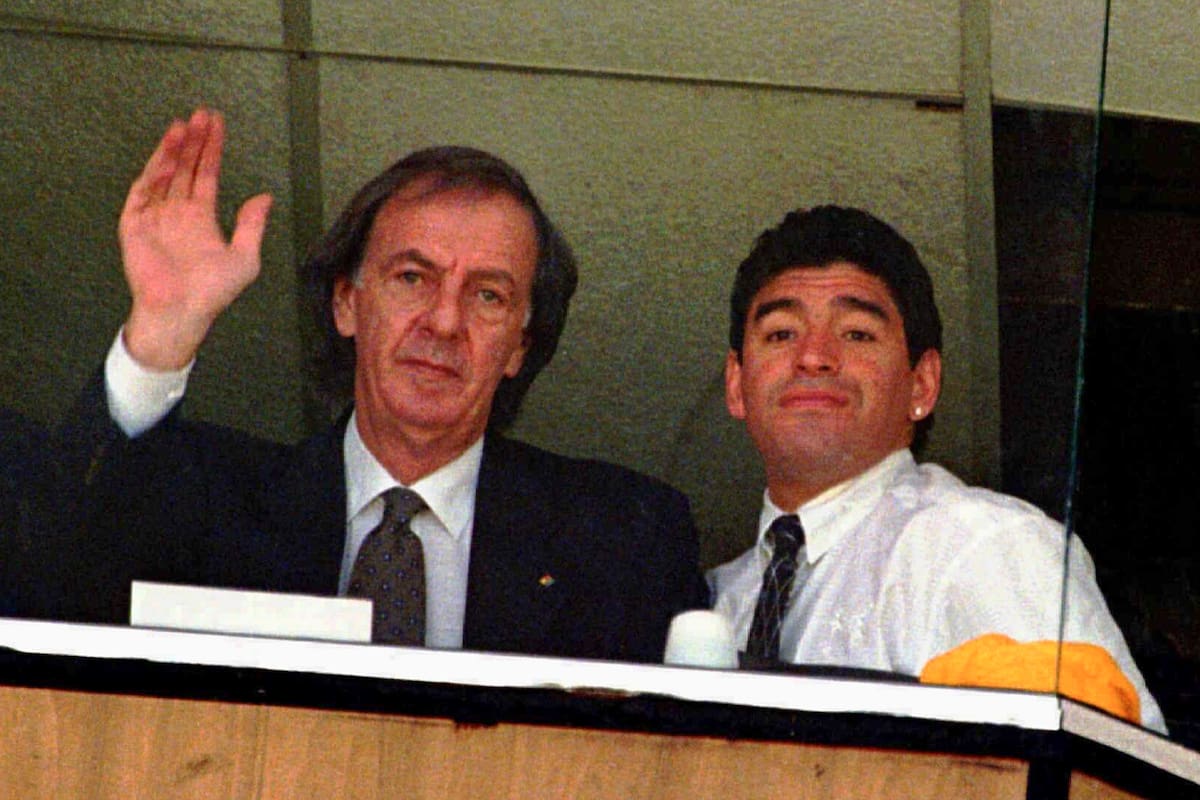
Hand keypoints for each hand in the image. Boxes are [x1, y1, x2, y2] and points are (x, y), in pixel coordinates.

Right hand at [119, 107, 271, 369]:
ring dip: (173, 149)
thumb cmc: (212, 293)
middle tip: (201, 114)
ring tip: (184, 125)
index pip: (206, 175)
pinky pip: (144, 192)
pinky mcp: (135, 224)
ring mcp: (156, 217)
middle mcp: (178, 213)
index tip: (216, 125)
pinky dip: (155, 172)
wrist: (182, 313)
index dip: (211, 150)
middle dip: (193, 141)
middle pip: (185, 167)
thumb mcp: (245, 258)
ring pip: (165, 174)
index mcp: (201, 219)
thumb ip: (252, 225)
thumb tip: (264, 197)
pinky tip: (169, 155)